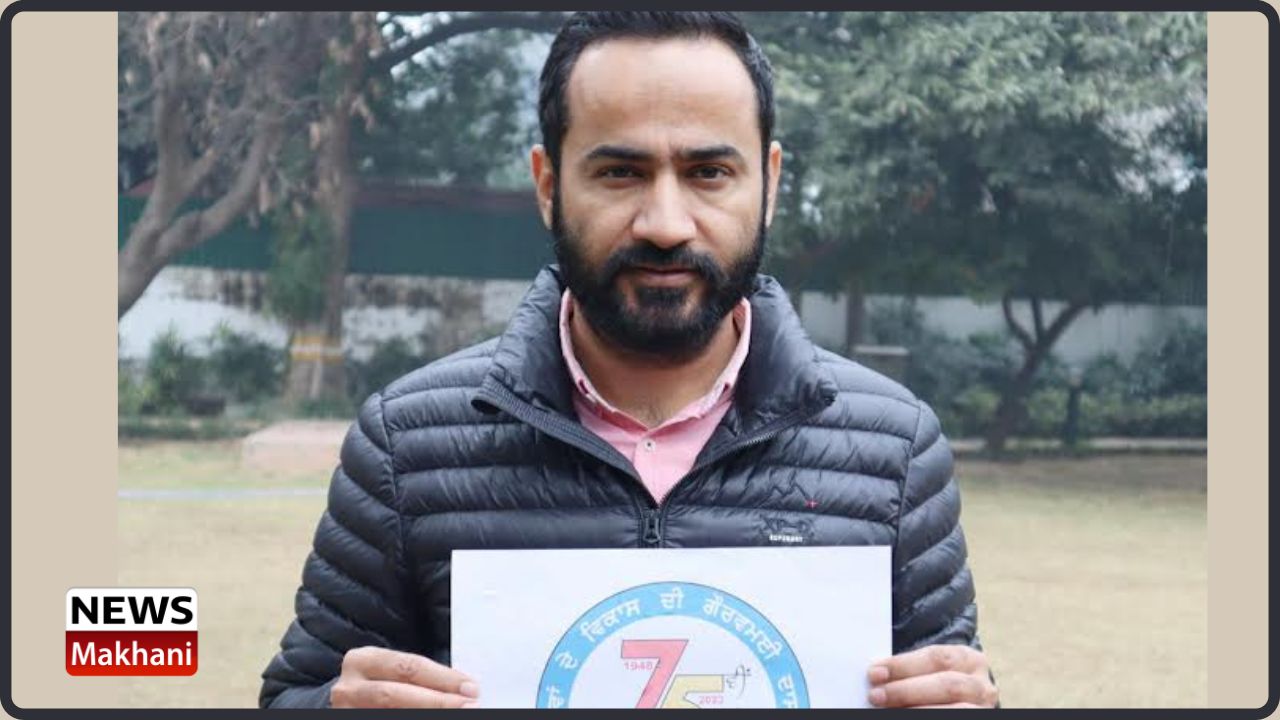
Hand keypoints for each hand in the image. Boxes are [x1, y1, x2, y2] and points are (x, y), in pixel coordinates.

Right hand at [330, 646, 480, 708]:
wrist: (345, 707)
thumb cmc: (377, 684)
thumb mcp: (391, 672)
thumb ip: (419, 677)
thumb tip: (462, 689)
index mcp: (363, 660)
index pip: (409, 666)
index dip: (443, 677)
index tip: (471, 688)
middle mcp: (350, 687)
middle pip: (396, 694)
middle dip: (437, 701)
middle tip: (469, 705)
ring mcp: (346, 710)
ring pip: (390, 713)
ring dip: (428, 714)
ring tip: (455, 715)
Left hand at [866, 645, 996, 708]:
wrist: (959, 702)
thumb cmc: (936, 684)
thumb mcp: (929, 671)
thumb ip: (910, 671)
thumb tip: (876, 676)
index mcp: (969, 659)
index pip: (936, 657)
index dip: (904, 665)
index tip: (876, 672)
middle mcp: (981, 685)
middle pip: (946, 684)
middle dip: (907, 690)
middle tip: (876, 695)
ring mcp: (982, 709)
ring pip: (955, 710)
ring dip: (917, 710)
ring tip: (889, 711)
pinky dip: (926, 719)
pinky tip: (906, 718)